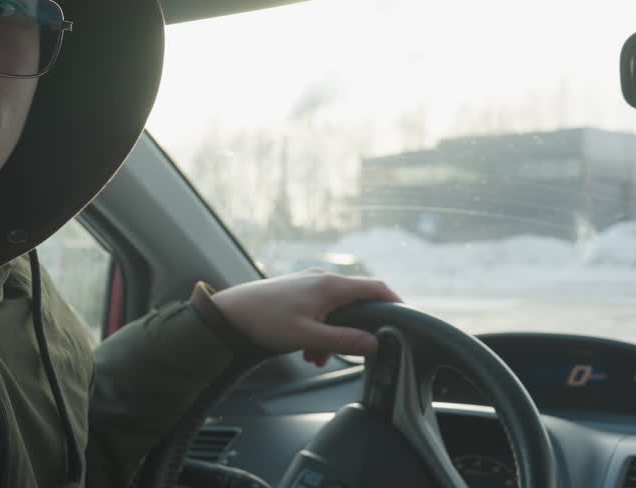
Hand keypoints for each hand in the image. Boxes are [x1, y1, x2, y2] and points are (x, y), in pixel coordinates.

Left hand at [207, 268, 401, 365]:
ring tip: (316, 357)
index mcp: (330, 285)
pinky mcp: (298, 292)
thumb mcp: (308, 337)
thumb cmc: (265, 321)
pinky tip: (306, 350)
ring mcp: (309, 283)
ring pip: (336, 311)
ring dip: (333, 336)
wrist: (229, 314)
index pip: (376, 288)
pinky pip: (321, 311)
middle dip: (356, 330)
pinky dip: (320, 330)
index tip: (406, 320)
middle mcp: (322, 279)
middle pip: (357, 301)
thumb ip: (344, 341)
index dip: (396, 303)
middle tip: (351, 352)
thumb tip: (374, 344)